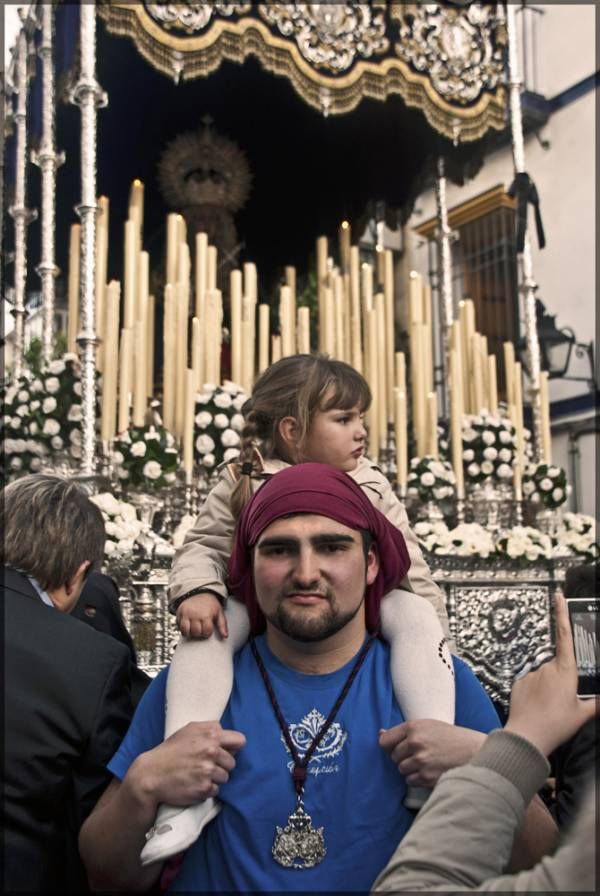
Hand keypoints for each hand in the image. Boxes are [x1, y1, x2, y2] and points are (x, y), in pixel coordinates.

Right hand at [130, 721, 245, 809]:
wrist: (151, 774)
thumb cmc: (171, 751)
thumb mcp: (189, 730)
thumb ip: (210, 728)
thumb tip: (227, 733)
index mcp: (211, 734)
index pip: (240, 741)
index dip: (232, 747)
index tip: (225, 751)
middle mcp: (212, 751)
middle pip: (232, 762)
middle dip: (221, 765)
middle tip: (204, 766)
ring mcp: (208, 770)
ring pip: (225, 777)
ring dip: (215, 778)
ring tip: (197, 775)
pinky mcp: (205, 788)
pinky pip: (216, 790)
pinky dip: (207, 789)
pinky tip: (194, 784)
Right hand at [176, 593, 227, 638]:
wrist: (198, 592)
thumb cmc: (210, 604)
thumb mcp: (219, 612)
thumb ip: (222, 625)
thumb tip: (225, 636)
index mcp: (206, 615)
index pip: (206, 632)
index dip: (207, 633)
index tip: (208, 629)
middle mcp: (195, 615)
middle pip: (196, 632)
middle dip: (199, 633)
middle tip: (201, 628)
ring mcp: (186, 614)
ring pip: (185, 631)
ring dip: (190, 633)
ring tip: (193, 629)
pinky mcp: (179, 613)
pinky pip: (178, 626)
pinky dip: (182, 629)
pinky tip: (188, 626)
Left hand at [379, 719, 485, 786]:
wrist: (476, 752)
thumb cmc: (452, 738)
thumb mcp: (429, 726)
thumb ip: (405, 731)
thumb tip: (380, 734)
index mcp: (414, 727)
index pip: (385, 740)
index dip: (388, 746)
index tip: (394, 748)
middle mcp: (415, 743)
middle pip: (394, 757)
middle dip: (403, 758)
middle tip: (420, 755)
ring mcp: (420, 761)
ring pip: (402, 770)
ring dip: (411, 769)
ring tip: (427, 763)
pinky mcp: (426, 777)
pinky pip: (411, 781)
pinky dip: (418, 779)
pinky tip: (431, 771)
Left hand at [505, 592, 598, 755]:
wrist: (527, 736)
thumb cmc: (557, 723)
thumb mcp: (582, 714)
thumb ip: (596, 703)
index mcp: (566, 670)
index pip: (565, 636)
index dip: (562, 614)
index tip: (558, 596)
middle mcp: (547, 667)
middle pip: (558, 666)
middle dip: (561, 680)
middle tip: (562, 703)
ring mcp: (531, 673)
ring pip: (544, 677)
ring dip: (548, 688)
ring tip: (549, 709)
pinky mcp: (519, 682)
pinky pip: (531, 684)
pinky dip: (536, 693)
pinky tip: (537, 708)